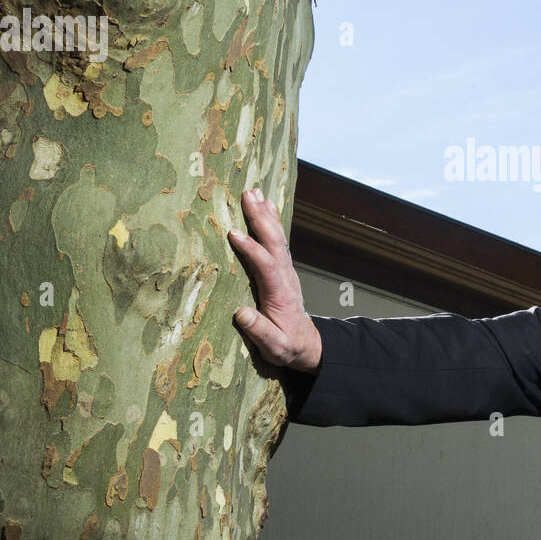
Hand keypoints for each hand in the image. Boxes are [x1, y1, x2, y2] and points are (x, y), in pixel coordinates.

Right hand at [228, 188, 322, 371]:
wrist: (307, 344)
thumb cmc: (287, 346)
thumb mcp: (275, 347)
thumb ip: (259, 331)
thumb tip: (241, 313)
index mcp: (279, 293)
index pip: (266, 265)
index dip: (251, 249)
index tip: (233, 234)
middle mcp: (285, 276)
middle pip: (274, 242)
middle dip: (260, 218)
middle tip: (247, 195)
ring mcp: (285, 270)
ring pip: (277, 237)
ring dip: (266, 214)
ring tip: (254, 192)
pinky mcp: (282, 269)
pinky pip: (277, 240)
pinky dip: (271, 221)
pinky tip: (265, 206)